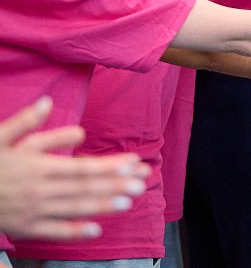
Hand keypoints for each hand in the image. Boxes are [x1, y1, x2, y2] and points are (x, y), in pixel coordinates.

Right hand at [0, 96, 149, 239]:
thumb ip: (25, 123)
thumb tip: (47, 101)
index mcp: (36, 166)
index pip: (81, 167)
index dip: (109, 166)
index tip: (132, 162)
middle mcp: (38, 190)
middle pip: (84, 188)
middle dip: (115, 184)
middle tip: (142, 182)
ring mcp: (32, 211)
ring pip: (74, 209)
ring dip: (103, 205)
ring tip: (129, 202)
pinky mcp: (24, 229)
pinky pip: (53, 232)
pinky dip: (74, 231)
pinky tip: (96, 229)